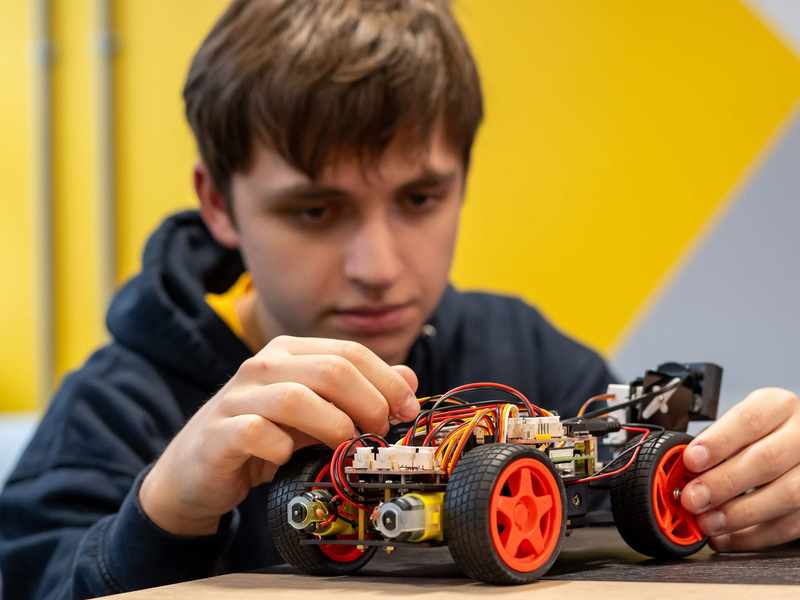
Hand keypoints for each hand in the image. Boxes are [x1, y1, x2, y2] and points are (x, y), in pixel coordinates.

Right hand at [139, 335, 418, 535]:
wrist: (196, 472)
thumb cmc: (263, 439)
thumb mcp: (316, 414)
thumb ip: (358, 395)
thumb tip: (409, 380)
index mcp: (289, 352)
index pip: (350, 352)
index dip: (387, 381)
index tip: (408, 411)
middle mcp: (263, 366)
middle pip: (331, 370)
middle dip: (368, 404)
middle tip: (378, 434)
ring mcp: (237, 397)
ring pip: (296, 398)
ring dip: (333, 426)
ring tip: (346, 448)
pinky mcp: (218, 432)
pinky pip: (257, 432)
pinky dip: (281, 448)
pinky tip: (287, 459)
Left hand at [680, 387, 799, 550]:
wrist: (797, 447)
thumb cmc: (761, 435)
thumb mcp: (740, 426)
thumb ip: (714, 444)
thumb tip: (679, 471)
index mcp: (778, 406)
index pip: (749, 420)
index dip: (718, 442)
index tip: (691, 461)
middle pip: (766, 460)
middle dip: (723, 483)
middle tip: (692, 498)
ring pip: (785, 495)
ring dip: (739, 514)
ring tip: (707, 522)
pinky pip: (790, 524)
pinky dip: (755, 536)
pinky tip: (727, 536)